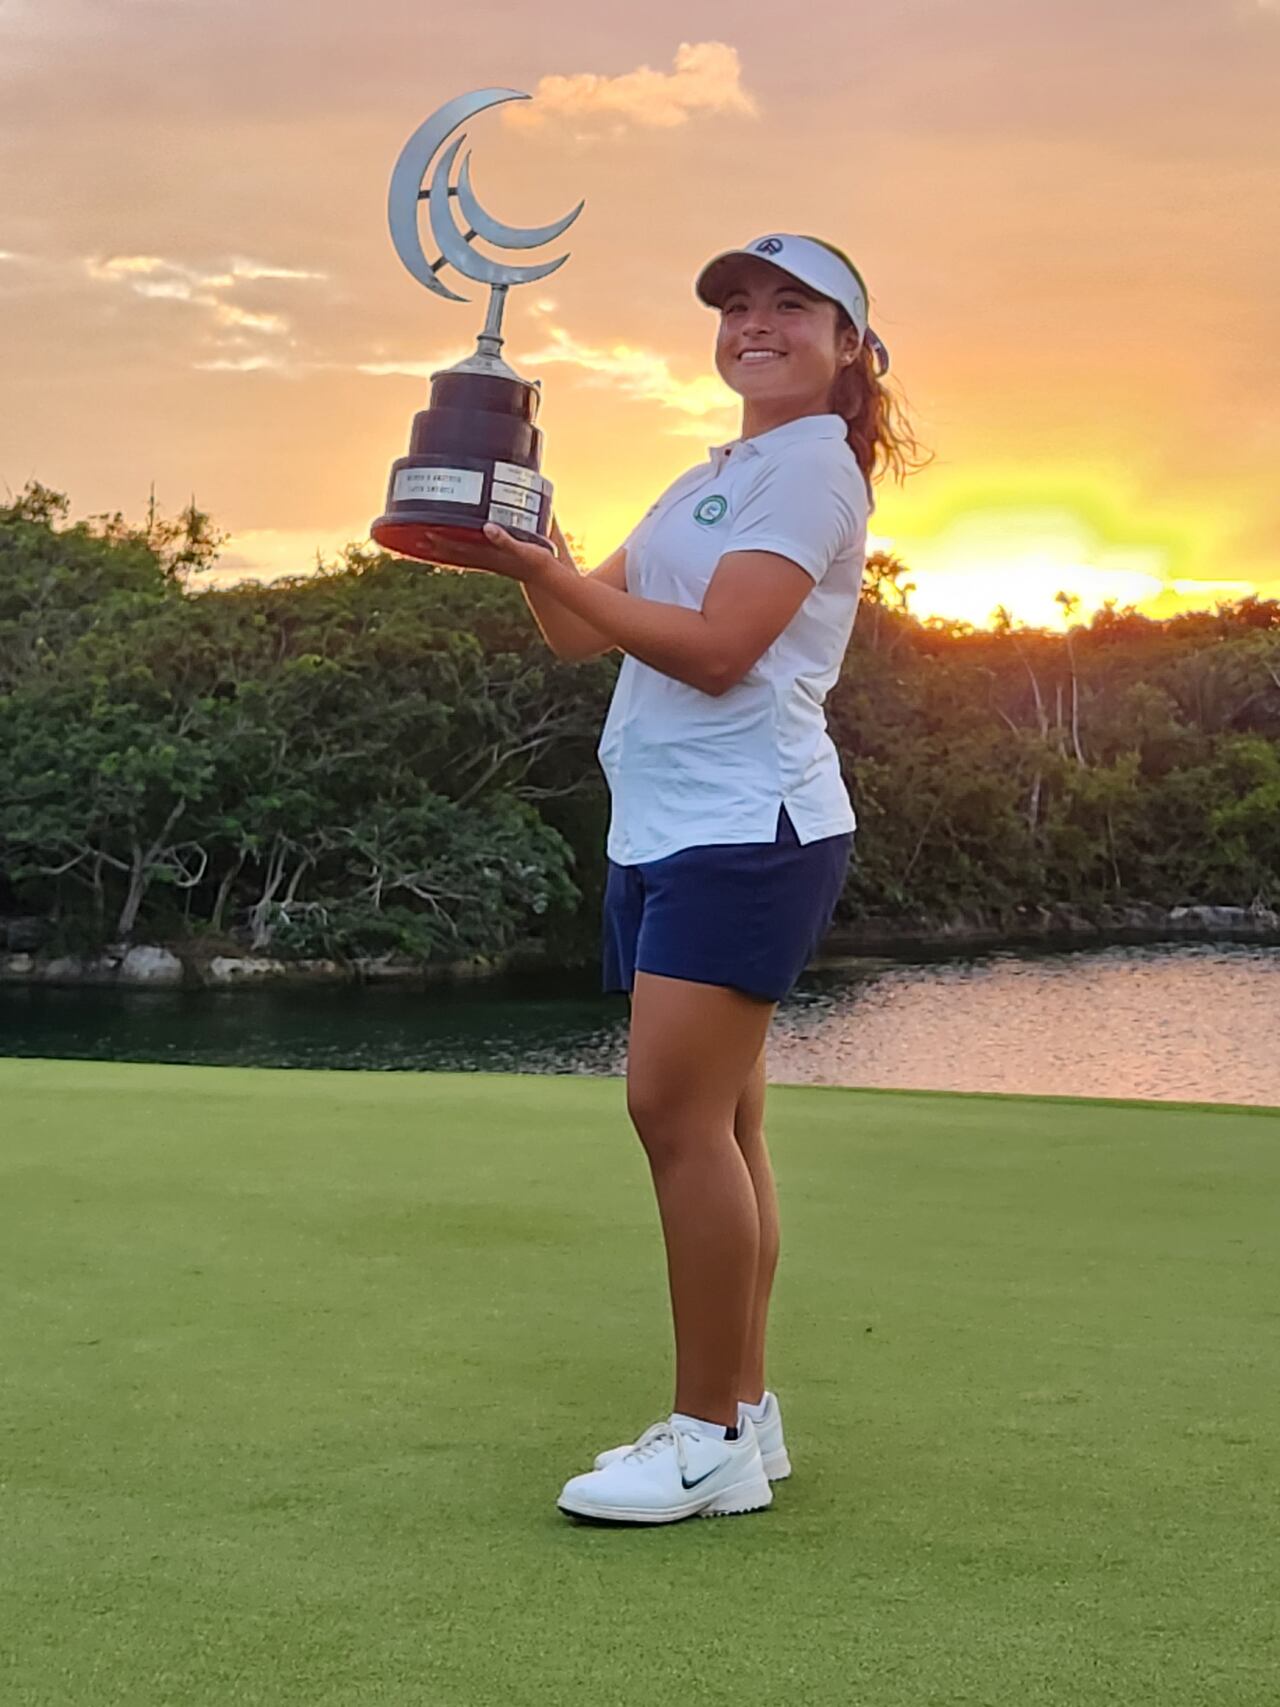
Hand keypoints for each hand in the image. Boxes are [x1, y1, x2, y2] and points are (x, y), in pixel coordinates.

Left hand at [412, 523, 555, 583]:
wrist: (546, 576)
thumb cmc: (536, 561)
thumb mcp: (523, 547)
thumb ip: (505, 539)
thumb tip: (487, 528)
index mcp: (489, 555)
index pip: (459, 547)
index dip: (442, 539)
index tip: (425, 531)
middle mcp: (485, 559)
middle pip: (455, 552)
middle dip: (437, 545)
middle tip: (417, 537)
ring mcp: (489, 561)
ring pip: (461, 555)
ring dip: (445, 550)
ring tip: (429, 543)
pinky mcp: (495, 560)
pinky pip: (471, 555)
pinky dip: (459, 551)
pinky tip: (456, 546)